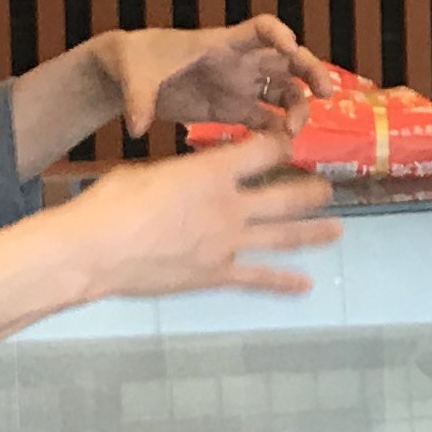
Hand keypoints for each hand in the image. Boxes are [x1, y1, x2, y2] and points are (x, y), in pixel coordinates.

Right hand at [61, 135, 333, 302]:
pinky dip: (283, 284)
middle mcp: (230, 205)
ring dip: (313, 233)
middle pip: (285, 196)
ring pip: (283, 237)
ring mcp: (228, 243)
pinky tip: (305, 287)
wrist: (95, 251)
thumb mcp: (148, 172)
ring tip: (336, 230)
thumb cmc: (111, 204)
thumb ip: (182, 174)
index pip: (263, 152)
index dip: (280, 145)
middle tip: (328, 189)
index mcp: (212, 172)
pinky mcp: (217, 274)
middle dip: (311, 192)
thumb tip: (190, 178)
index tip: (288, 144)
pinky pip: (257, 278)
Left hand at [102, 16, 328, 141]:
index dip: (279, 35)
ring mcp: (239, 86)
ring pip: (283, 92)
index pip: (260, 30)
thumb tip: (136, 125)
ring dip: (298, 107)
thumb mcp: (135, 76)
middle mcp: (239, 63)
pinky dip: (278, 131)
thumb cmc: (134, 61)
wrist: (127, 76)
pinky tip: (282, 147)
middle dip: (310, 71)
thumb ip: (140, 99)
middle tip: (325, 92)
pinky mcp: (232, 109)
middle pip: (287, 60)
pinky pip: (265, 119)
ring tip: (294, 132)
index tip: (291, 48)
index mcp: (221, 44)